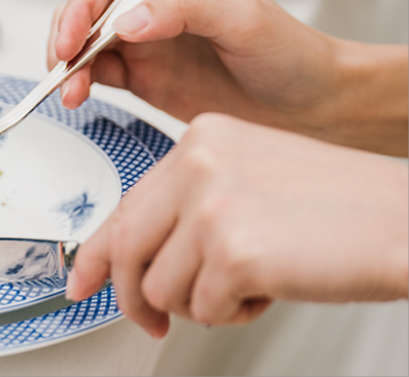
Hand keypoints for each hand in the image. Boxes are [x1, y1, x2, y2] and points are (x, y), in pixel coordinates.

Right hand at [48, 0, 407, 154]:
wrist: (309, 107)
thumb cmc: (288, 52)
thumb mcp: (243, 19)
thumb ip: (184, 10)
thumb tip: (125, 21)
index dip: (86, 3)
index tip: (75, 36)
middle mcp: (153, 3)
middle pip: (90, 8)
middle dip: (68, 33)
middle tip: (62, 62)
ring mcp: (145, 41)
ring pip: (86, 42)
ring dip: (68, 63)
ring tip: (68, 92)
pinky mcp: (142, 76)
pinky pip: (98, 73)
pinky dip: (80, 82)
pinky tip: (77, 95)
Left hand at [65, 113, 408, 335]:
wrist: (401, 217)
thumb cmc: (335, 207)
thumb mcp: (246, 184)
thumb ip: (186, 209)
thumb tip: (132, 257)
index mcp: (200, 138)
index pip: (128, 201)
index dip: (99, 249)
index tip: (83, 276)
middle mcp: (198, 160)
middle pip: (128, 245)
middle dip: (132, 296)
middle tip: (150, 320)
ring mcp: (212, 201)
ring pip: (162, 286)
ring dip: (199, 305)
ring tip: (247, 285)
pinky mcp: (233, 248)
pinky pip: (203, 309)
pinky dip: (233, 315)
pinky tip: (269, 290)